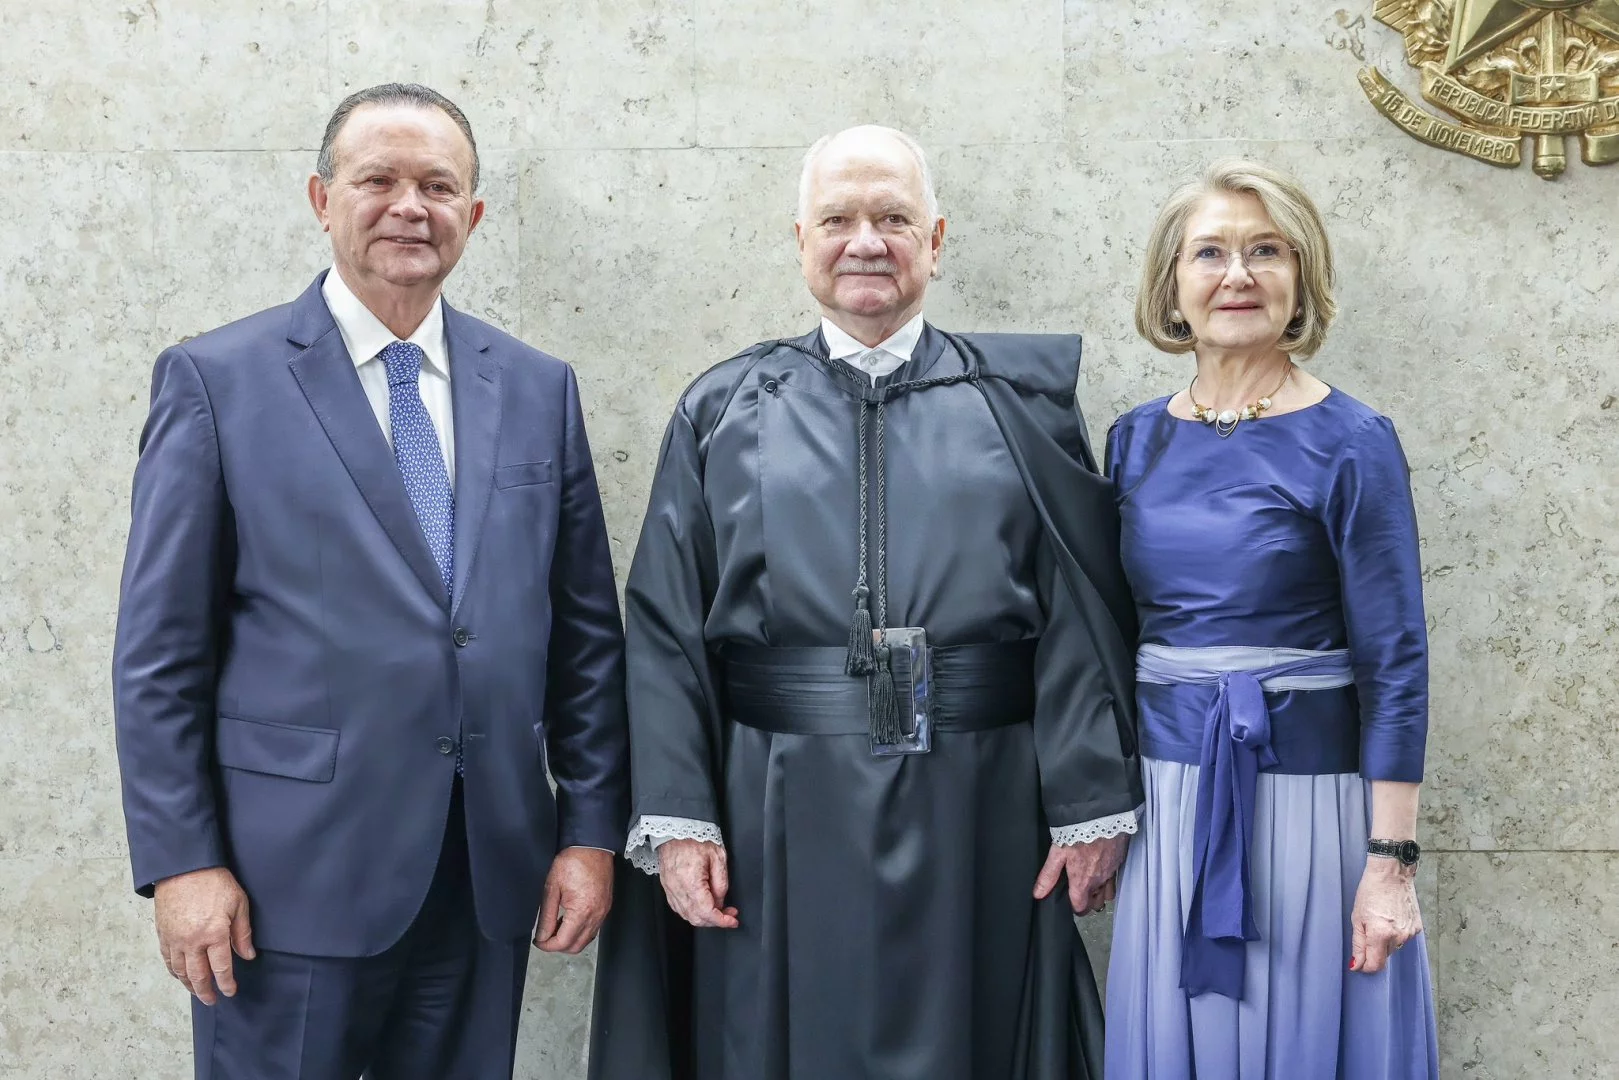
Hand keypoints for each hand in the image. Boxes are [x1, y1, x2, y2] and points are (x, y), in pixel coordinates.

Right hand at [153, 867, 254, 1004]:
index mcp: (214, 934)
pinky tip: (179, 975)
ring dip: (189, 985)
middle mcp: (192, 942)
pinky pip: (167, 960)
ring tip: (197, 992)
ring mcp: (175, 940)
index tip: (230, 992)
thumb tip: (248, 955)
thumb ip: (243, 932)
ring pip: (180, 971)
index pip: (221, 968)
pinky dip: (173, 971)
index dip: (226, 983)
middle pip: (198, 976)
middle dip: (206, 991)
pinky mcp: (163, 934)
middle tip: (212, 1000)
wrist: (184, 867)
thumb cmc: (215, 882)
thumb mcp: (238, 903)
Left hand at [534, 847, 614, 953]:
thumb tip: (542, 936)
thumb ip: (546, 916)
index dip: (547, 945)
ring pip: (586, 940)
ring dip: (570, 939)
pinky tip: (569, 919)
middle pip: (576, 946)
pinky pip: (593, 929)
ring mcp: (604, 912)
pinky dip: (580, 931)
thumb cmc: (572, 861)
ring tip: (555, 926)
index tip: (537, 941)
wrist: (592, 845)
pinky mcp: (606, 907)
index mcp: (582, 911)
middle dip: (558, 946)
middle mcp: (596, 916)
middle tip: (545, 936)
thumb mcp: (552, 887)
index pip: (563, 942)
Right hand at [657, 839, 739, 928]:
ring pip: (687, 915)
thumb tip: (721, 902)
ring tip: (718, 909)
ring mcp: (670, 889)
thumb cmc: (696, 838)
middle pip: (696, 918)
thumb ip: (721, 883)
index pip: (707, 912)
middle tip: (729, 914)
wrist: (677, 828)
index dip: (722, 921)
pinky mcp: (667, 887)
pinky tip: (702, 906)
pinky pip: (678, 907)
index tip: (733, 921)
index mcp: (691, 881)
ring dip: (704, 918)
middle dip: (715, 921)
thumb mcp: (718, 857)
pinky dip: (692, 912)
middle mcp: (678, 889)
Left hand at [1033, 833, 1129, 915]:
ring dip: (1100, 893)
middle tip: (1079, 893)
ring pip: (1107, 894)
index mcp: (1082, 882)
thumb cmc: (1078, 834)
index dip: (1075, 908)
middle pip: (1095, 903)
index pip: (1081, 907)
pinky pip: (1115, 880)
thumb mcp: (1057, 853)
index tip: (1071, 902)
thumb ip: (1048, 875)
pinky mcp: (1118, 862)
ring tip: (1090, 884)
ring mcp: (1110, 872)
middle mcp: (1098, 881)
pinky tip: (1101, 870)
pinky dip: (1109, 881)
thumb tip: (1038, 894)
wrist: (1102, 817)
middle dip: (1088, 902)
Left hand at [1350, 858, 1421, 973]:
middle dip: (1374, 949)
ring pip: (1394, 948)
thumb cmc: (1370, 891)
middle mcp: (1398, 937)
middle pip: (1384, 957)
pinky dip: (1396, 934)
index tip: (1358, 962)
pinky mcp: (1417, 928)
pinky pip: (1403, 939)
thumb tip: (1357, 965)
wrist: (1392, 873)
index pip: (1375, 965)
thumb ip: (1358, 945)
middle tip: (1368, 929)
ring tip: (1380, 920)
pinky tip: (1391, 918)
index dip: (1365, 966)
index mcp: (1381, 934)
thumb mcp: (1357, 918)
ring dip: (1385, 941)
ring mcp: (1410, 933)